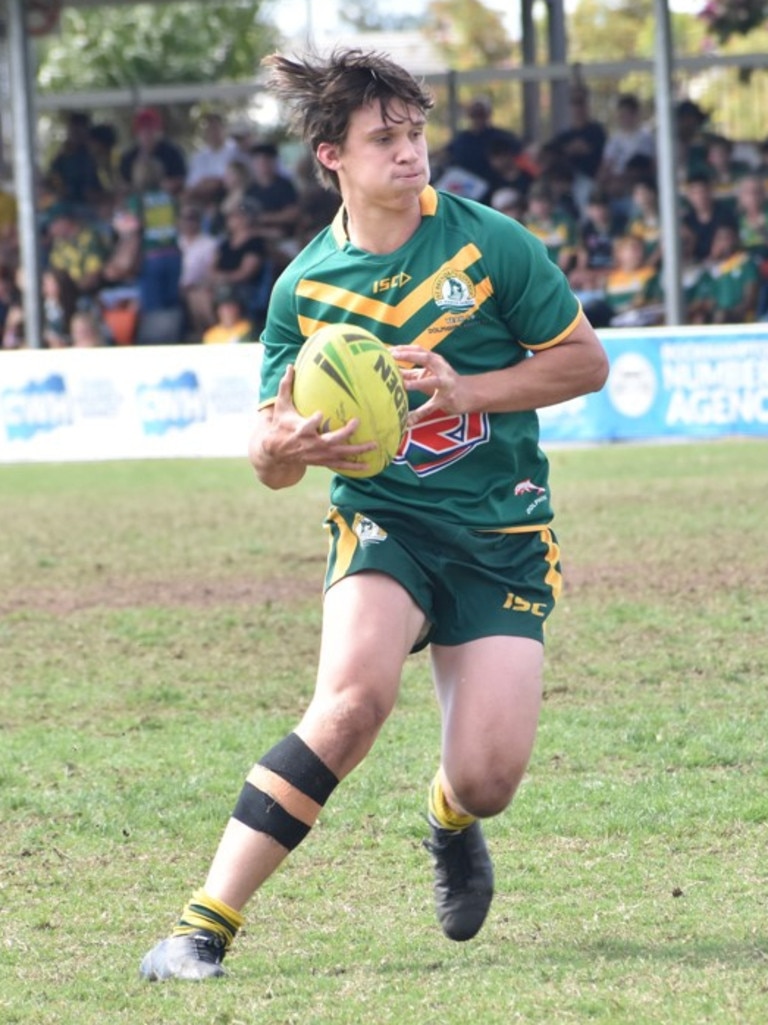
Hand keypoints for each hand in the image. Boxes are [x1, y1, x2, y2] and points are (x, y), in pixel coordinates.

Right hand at [260, 366, 377, 473]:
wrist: (276, 452)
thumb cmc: (281, 425)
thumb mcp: (281, 407)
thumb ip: (286, 386)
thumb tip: (290, 366)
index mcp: (300, 430)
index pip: (307, 427)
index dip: (313, 422)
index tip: (320, 413)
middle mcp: (311, 445)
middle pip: (330, 441)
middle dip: (344, 433)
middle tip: (357, 422)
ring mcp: (319, 455)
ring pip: (340, 454)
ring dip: (358, 450)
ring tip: (374, 445)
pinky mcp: (323, 461)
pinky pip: (340, 465)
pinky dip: (354, 466)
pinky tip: (368, 466)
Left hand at [391, 345, 469, 426]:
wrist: (469, 394)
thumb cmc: (444, 382)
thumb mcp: (427, 375)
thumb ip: (410, 373)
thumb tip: (390, 371)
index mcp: (435, 361)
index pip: (419, 350)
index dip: (404, 348)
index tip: (388, 349)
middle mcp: (441, 369)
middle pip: (426, 359)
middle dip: (409, 356)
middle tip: (393, 356)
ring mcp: (445, 384)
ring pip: (431, 382)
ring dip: (417, 383)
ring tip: (404, 385)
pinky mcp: (447, 400)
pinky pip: (431, 407)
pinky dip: (419, 414)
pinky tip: (408, 420)